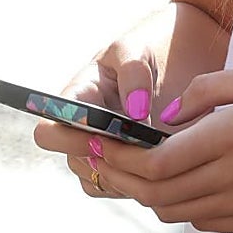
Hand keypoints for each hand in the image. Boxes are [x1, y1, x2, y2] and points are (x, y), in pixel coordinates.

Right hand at [33, 32, 165, 199]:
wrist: (185, 56)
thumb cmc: (154, 46)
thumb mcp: (139, 48)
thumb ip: (133, 73)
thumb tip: (134, 114)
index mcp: (75, 99)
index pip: (47, 132)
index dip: (67, 139)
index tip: (102, 134)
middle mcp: (81, 129)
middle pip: (73, 160)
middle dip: (105, 156)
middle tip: (141, 145)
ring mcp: (100, 150)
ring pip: (96, 177)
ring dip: (124, 170)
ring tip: (157, 150)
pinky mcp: (121, 166)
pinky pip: (116, 187)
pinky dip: (135, 180)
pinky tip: (158, 162)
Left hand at [82, 65, 232, 232]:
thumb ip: (209, 92)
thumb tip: (168, 117)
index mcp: (230, 139)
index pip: (155, 164)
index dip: (120, 160)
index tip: (102, 148)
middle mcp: (230, 179)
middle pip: (154, 194)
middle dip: (122, 180)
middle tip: (105, 164)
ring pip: (173, 213)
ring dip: (149, 196)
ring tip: (137, 177)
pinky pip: (201, 222)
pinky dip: (181, 208)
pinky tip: (180, 189)